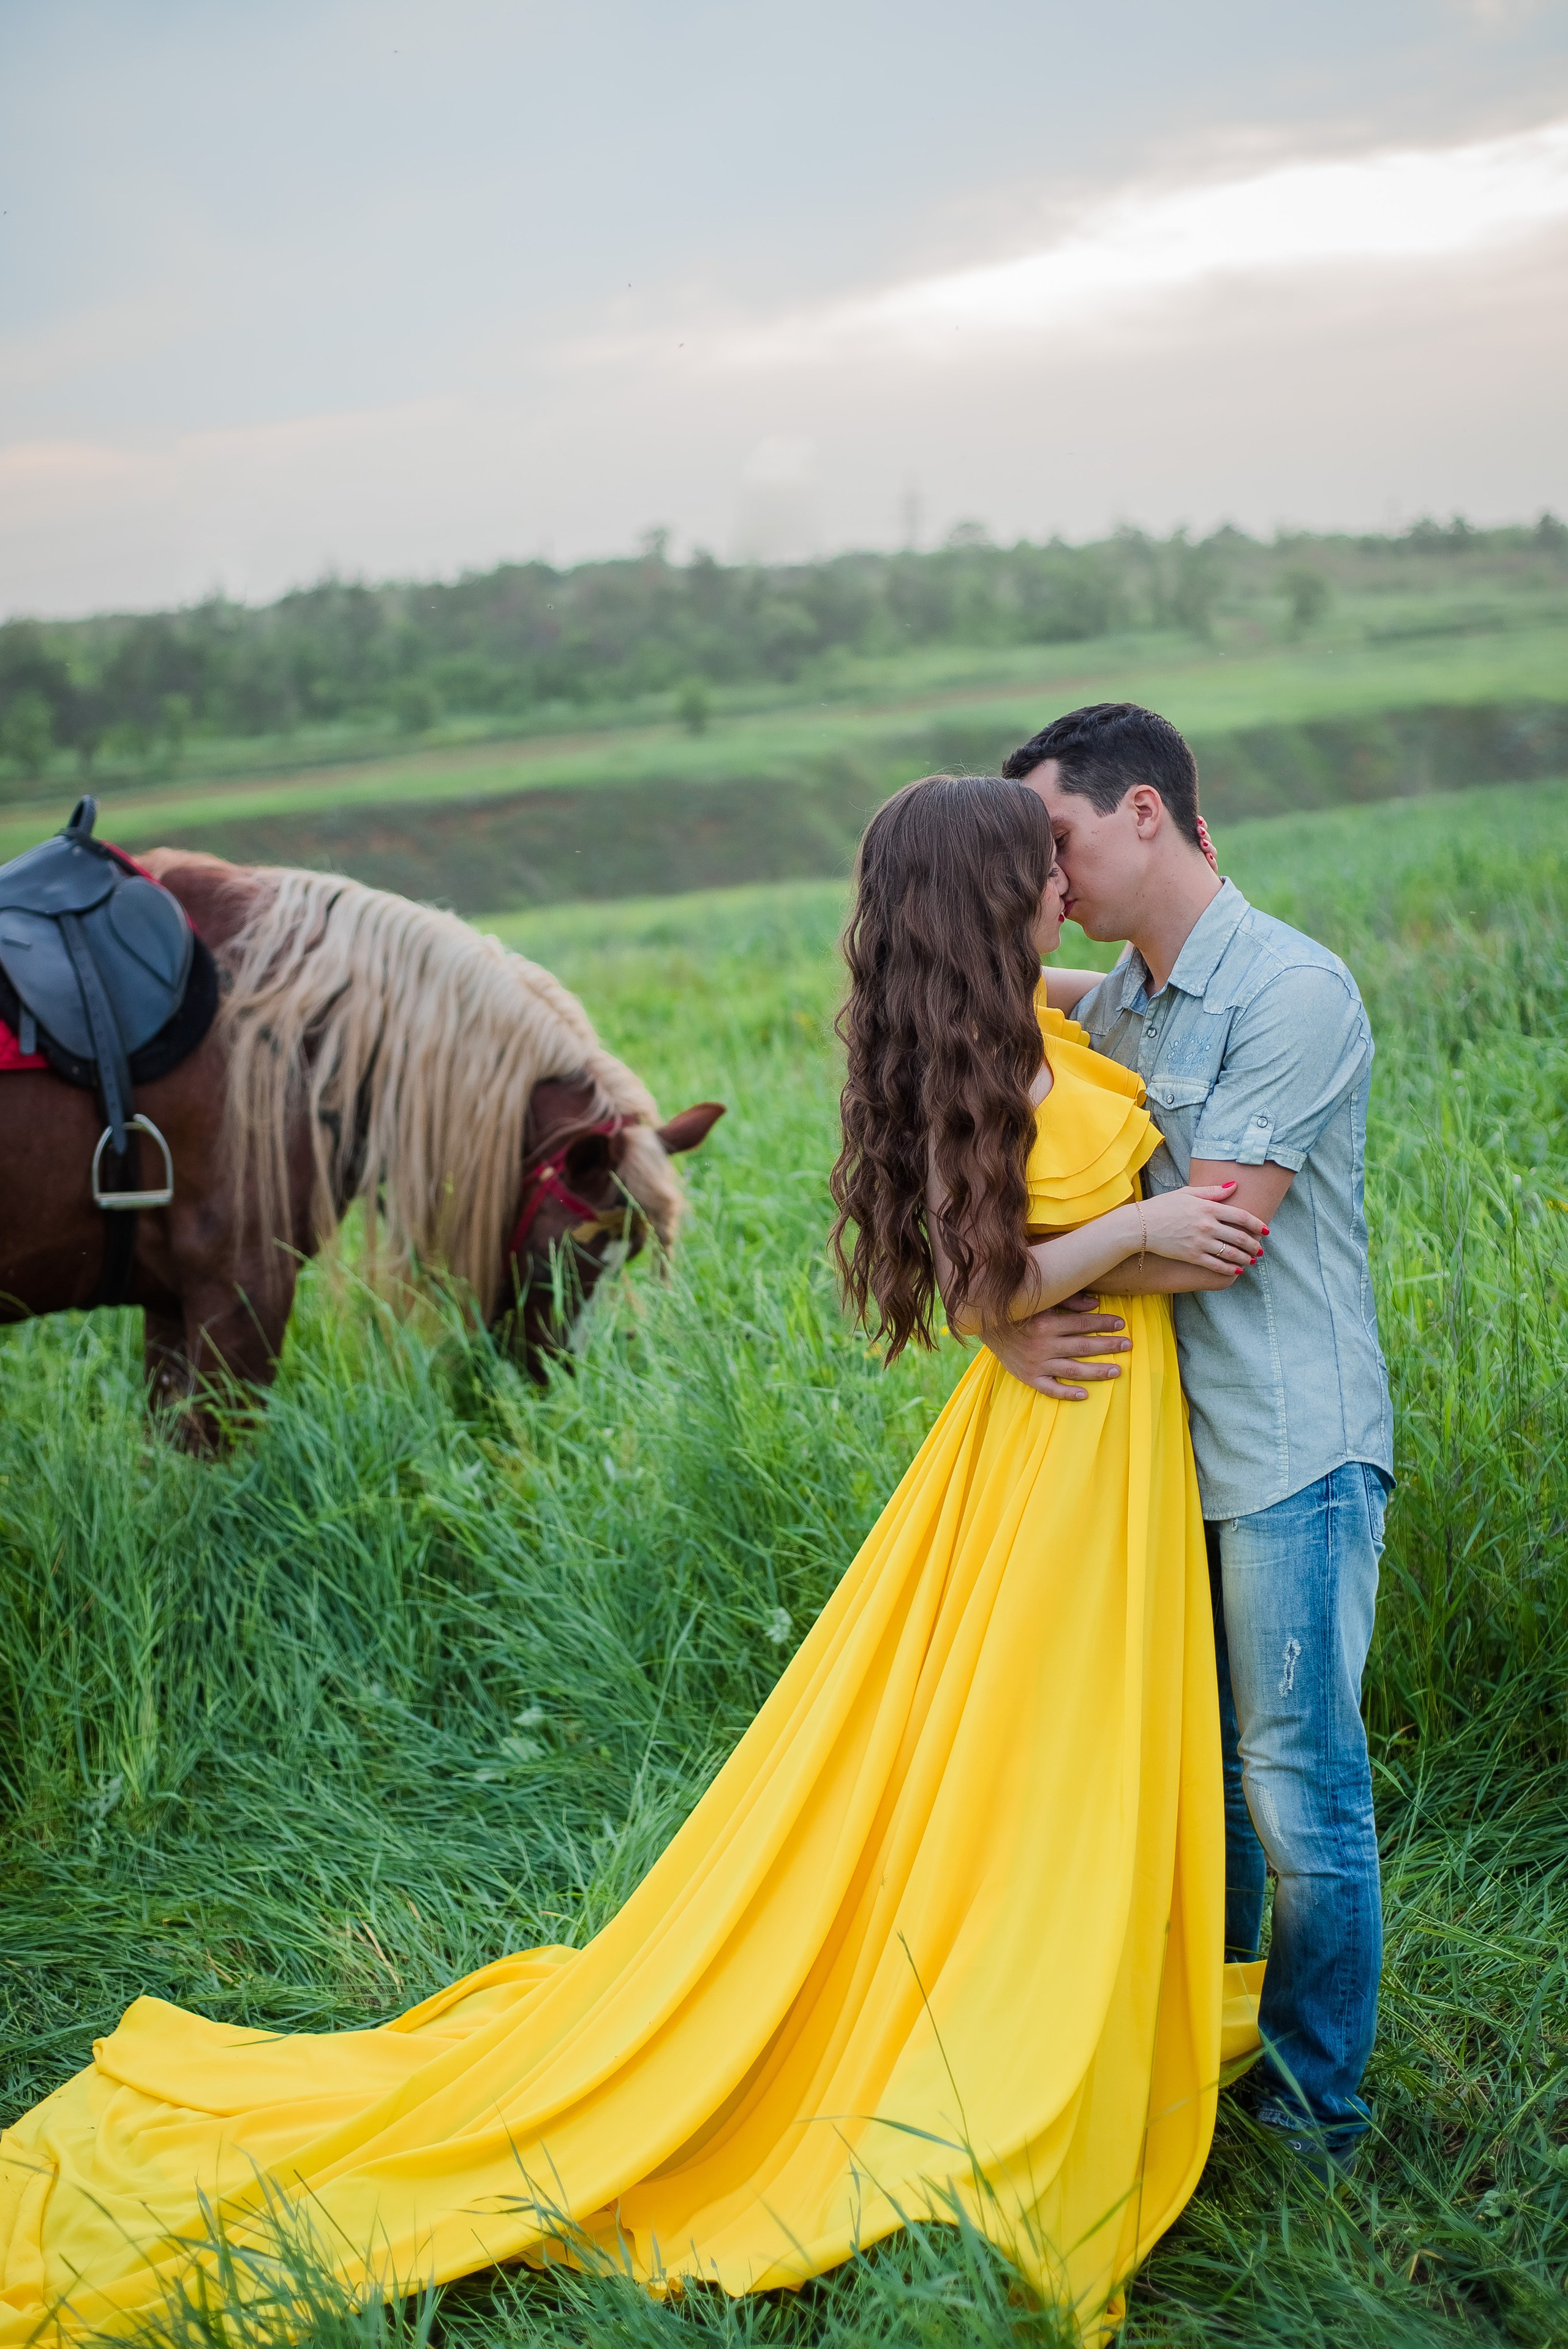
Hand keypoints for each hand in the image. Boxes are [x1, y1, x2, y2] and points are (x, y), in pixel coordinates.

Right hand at [982, 1293, 1131, 1399]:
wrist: (986, 1326)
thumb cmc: (1019, 1310)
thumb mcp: (1041, 1301)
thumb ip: (1067, 1300)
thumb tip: (1095, 1304)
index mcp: (1046, 1323)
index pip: (1082, 1324)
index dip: (1103, 1323)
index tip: (1121, 1324)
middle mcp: (1042, 1345)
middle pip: (1082, 1347)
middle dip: (1108, 1346)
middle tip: (1128, 1345)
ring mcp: (1035, 1363)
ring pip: (1072, 1369)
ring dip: (1096, 1371)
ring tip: (1117, 1371)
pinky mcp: (1028, 1377)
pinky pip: (1050, 1388)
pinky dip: (1067, 1393)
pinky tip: (1085, 1395)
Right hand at [1140, 1183, 1266, 1277]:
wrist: (1141, 1225)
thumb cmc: (1163, 1206)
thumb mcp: (1187, 1193)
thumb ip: (1213, 1191)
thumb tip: (1234, 1186)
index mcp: (1208, 1207)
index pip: (1241, 1216)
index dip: (1257, 1224)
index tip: (1266, 1230)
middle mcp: (1207, 1225)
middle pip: (1240, 1237)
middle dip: (1254, 1245)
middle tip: (1261, 1249)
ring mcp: (1200, 1242)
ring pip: (1231, 1253)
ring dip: (1246, 1258)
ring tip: (1252, 1260)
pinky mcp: (1192, 1256)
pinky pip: (1216, 1265)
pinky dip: (1230, 1269)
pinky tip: (1237, 1271)